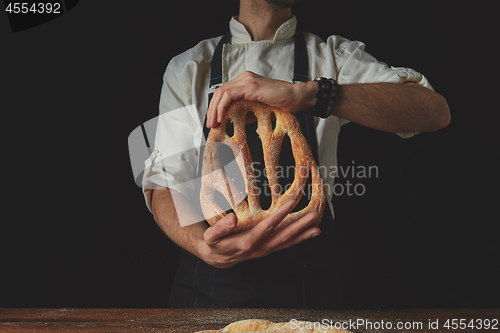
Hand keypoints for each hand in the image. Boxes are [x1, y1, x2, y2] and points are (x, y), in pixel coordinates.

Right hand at [198, 201, 320, 267]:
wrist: (216, 258)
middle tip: (313, 216)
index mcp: (247, 242)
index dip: (279, 216)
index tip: (291, 203)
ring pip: (287, 243)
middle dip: (299, 226)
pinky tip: (310, 233)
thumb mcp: (211, 236)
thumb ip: (221, 228)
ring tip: (317, 227)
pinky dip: (299, 239)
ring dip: (303, 235)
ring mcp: (266, 250)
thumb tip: (232, 219)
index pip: (266, 228)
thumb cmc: (214, 243)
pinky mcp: (268, 249)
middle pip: (282, 237)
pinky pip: (286, 245)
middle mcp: (259, 248)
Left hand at [206, 71, 316, 127]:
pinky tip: (222, 117)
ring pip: (221, 93)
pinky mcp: (250, 85)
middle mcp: (243, 78)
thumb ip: (246, 111)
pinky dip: (222, 107)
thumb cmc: (282, 103)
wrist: (297, 97)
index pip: (223, 93)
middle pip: (219, 92)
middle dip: (212, 109)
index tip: (214, 121)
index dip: (215, 107)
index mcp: (245, 82)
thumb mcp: (259, 109)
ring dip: (215, 109)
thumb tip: (232, 120)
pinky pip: (229, 95)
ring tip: (214, 123)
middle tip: (210, 125)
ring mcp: (246, 80)